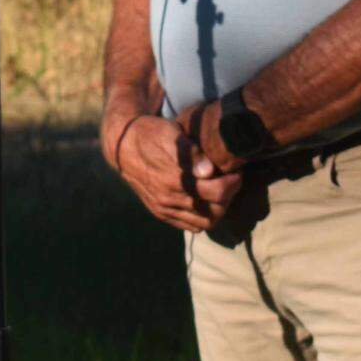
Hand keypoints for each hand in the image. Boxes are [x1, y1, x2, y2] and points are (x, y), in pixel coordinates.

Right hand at [114, 114, 241, 231]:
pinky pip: (188, 226)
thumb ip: (191, 153)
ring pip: (203, 223)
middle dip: (228, 197)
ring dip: (218, 210)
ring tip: (221, 193)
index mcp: (174, 180)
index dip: (233, 183)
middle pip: (214, 211)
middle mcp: (169, 200)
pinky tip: (206, 202)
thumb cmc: (151, 134)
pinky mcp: (161, 213)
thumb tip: (209, 171)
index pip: (216, 192)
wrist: (123, 146)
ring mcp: (164, 209)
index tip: (237, 171)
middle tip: (232, 182)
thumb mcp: (171, 134)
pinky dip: (202, 219)